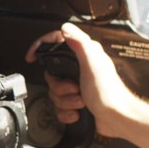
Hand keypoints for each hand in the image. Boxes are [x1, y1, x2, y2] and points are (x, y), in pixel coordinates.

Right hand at [27, 21, 133, 135]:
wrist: (116, 119)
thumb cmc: (109, 93)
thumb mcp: (93, 63)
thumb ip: (80, 43)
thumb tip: (65, 28)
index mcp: (84, 54)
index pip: (57, 43)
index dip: (42, 47)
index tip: (32, 57)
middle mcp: (80, 68)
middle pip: (52, 73)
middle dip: (59, 87)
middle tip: (73, 89)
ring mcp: (77, 85)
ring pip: (54, 92)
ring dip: (65, 101)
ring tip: (80, 102)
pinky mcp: (76, 101)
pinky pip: (59, 106)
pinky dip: (66, 112)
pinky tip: (77, 112)